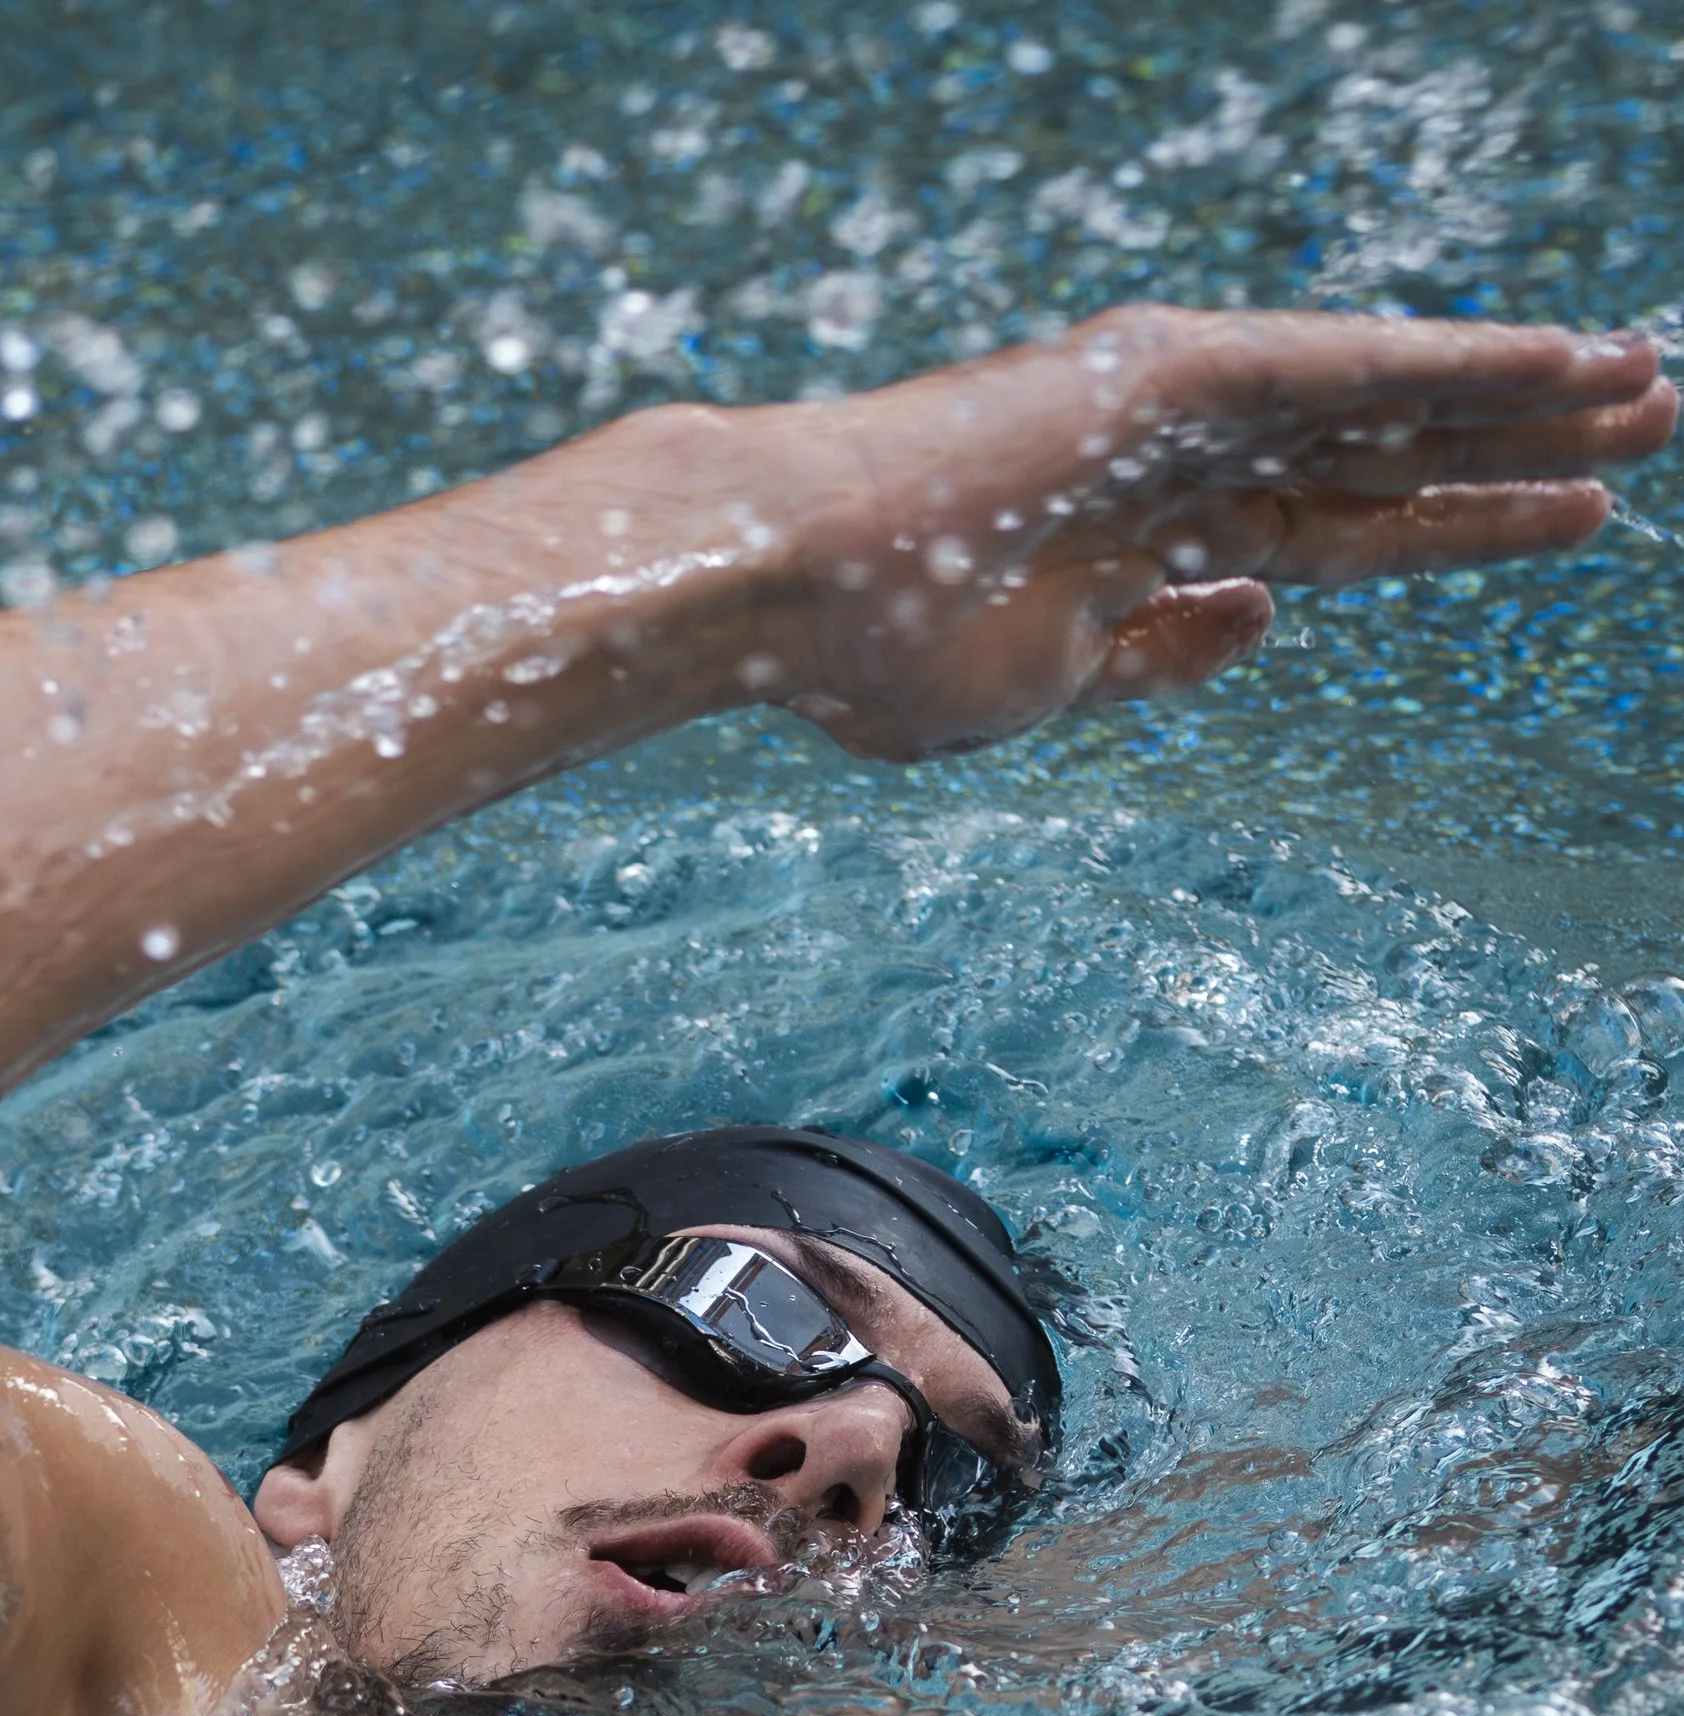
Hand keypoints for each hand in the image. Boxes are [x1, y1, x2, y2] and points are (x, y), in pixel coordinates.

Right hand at [738, 305, 1673, 760]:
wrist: (782, 591)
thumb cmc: (879, 648)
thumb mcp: (1048, 685)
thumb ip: (1153, 654)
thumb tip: (1260, 614)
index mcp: (1161, 531)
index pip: (1348, 520)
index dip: (1459, 515)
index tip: (1565, 511)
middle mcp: (1190, 453)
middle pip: (1393, 449)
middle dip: (1522, 443)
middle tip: (1652, 422)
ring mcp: (1182, 409)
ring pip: (1391, 399)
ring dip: (1525, 392)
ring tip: (1647, 384)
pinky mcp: (1174, 379)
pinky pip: (1349, 375)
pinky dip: (1457, 368)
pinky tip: (1557, 367)